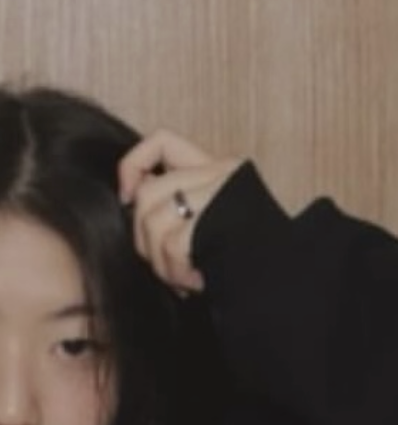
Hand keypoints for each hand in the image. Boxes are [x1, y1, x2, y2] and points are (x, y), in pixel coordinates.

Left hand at [118, 129, 240, 294]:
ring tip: (183, 279)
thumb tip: (133, 204)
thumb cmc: (254, 258)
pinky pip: (173, 245)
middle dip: (144, 240)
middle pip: (147, 195)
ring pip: (155, 222)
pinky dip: (177, 272)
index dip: (132, 166)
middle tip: (166, 266)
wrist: (296, 277)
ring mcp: (223, 191)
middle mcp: (221, 172)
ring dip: (161, 264)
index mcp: (219, 168)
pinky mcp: (223, 216)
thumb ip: (182, 204)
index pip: (161, 142)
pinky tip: (197, 283)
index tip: (127, 198)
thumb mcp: (216, 221)